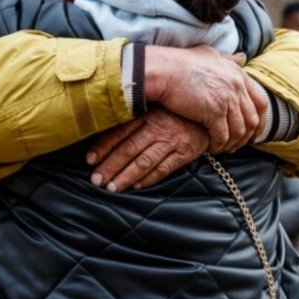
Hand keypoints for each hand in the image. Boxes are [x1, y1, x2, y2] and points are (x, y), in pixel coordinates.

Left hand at [87, 108, 209, 191]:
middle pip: (129, 149)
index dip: (103, 147)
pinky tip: (137, 187)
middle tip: (96, 180)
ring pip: (144, 162)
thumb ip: (133, 120)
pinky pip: (164, 168)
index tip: (89, 160)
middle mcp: (158, 127)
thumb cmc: (174, 114)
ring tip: (112, 188)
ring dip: (126, 176)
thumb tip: (104, 136)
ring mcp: (172, 141)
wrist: (208, 117)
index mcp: (147, 114)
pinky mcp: (184, 153)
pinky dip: (149, 179)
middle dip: (110, 166)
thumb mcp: (154, 110)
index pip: (120, 132)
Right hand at [144, 45, 267, 152]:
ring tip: (223, 148)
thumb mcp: (210, 54)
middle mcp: (236, 87)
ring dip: (232, 143)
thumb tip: (242, 57)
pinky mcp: (214, 112)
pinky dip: (219, 145)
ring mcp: (227, 99)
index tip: (253, 131)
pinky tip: (211, 148)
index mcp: (238, 74)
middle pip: (253, 119)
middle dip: (247, 136)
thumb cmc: (180, 62)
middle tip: (237, 145)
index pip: (261, 101)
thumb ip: (228, 59)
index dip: (259, 120)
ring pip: (239, 131)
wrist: (163, 70)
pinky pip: (223, 136)